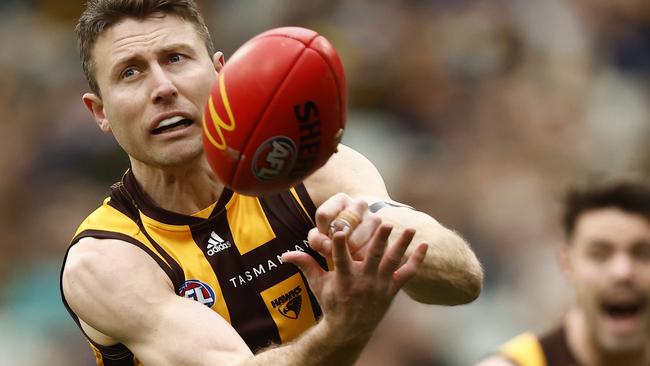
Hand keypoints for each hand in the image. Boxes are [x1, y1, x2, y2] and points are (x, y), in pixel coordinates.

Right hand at [282, 223, 427, 341]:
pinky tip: (426, 245)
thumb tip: (284, 254)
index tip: (339, 228)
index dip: (339, 243)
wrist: (350, 329)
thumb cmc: (332, 303)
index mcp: (344, 278)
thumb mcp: (317, 285)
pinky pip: (408, 274)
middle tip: (384, 221)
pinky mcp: (392, 289)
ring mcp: (380, 285)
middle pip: (373, 257)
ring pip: (393, 262)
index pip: (340, 257)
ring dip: (402, 244)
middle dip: (379, 239)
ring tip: (410, 227)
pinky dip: (417, 260)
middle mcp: (364, 281)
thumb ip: (305, 265)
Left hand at [309, 193, 379, 258]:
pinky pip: (366, 253)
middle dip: (334, 244)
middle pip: (341, 228)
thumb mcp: (320, 237)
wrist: (360, 242)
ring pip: (353, 242)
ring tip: (346, 255)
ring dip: (346, 253)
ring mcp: (375, 219)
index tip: (323, 238)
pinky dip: (359, 260)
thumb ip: (316, 240)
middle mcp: (360, 205)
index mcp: (341, 200)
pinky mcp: (385, 236)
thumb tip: (328, 246)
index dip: (320, 232)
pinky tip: (357, 259)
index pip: (324, 216)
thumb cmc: (334, 238)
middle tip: (334, 250)